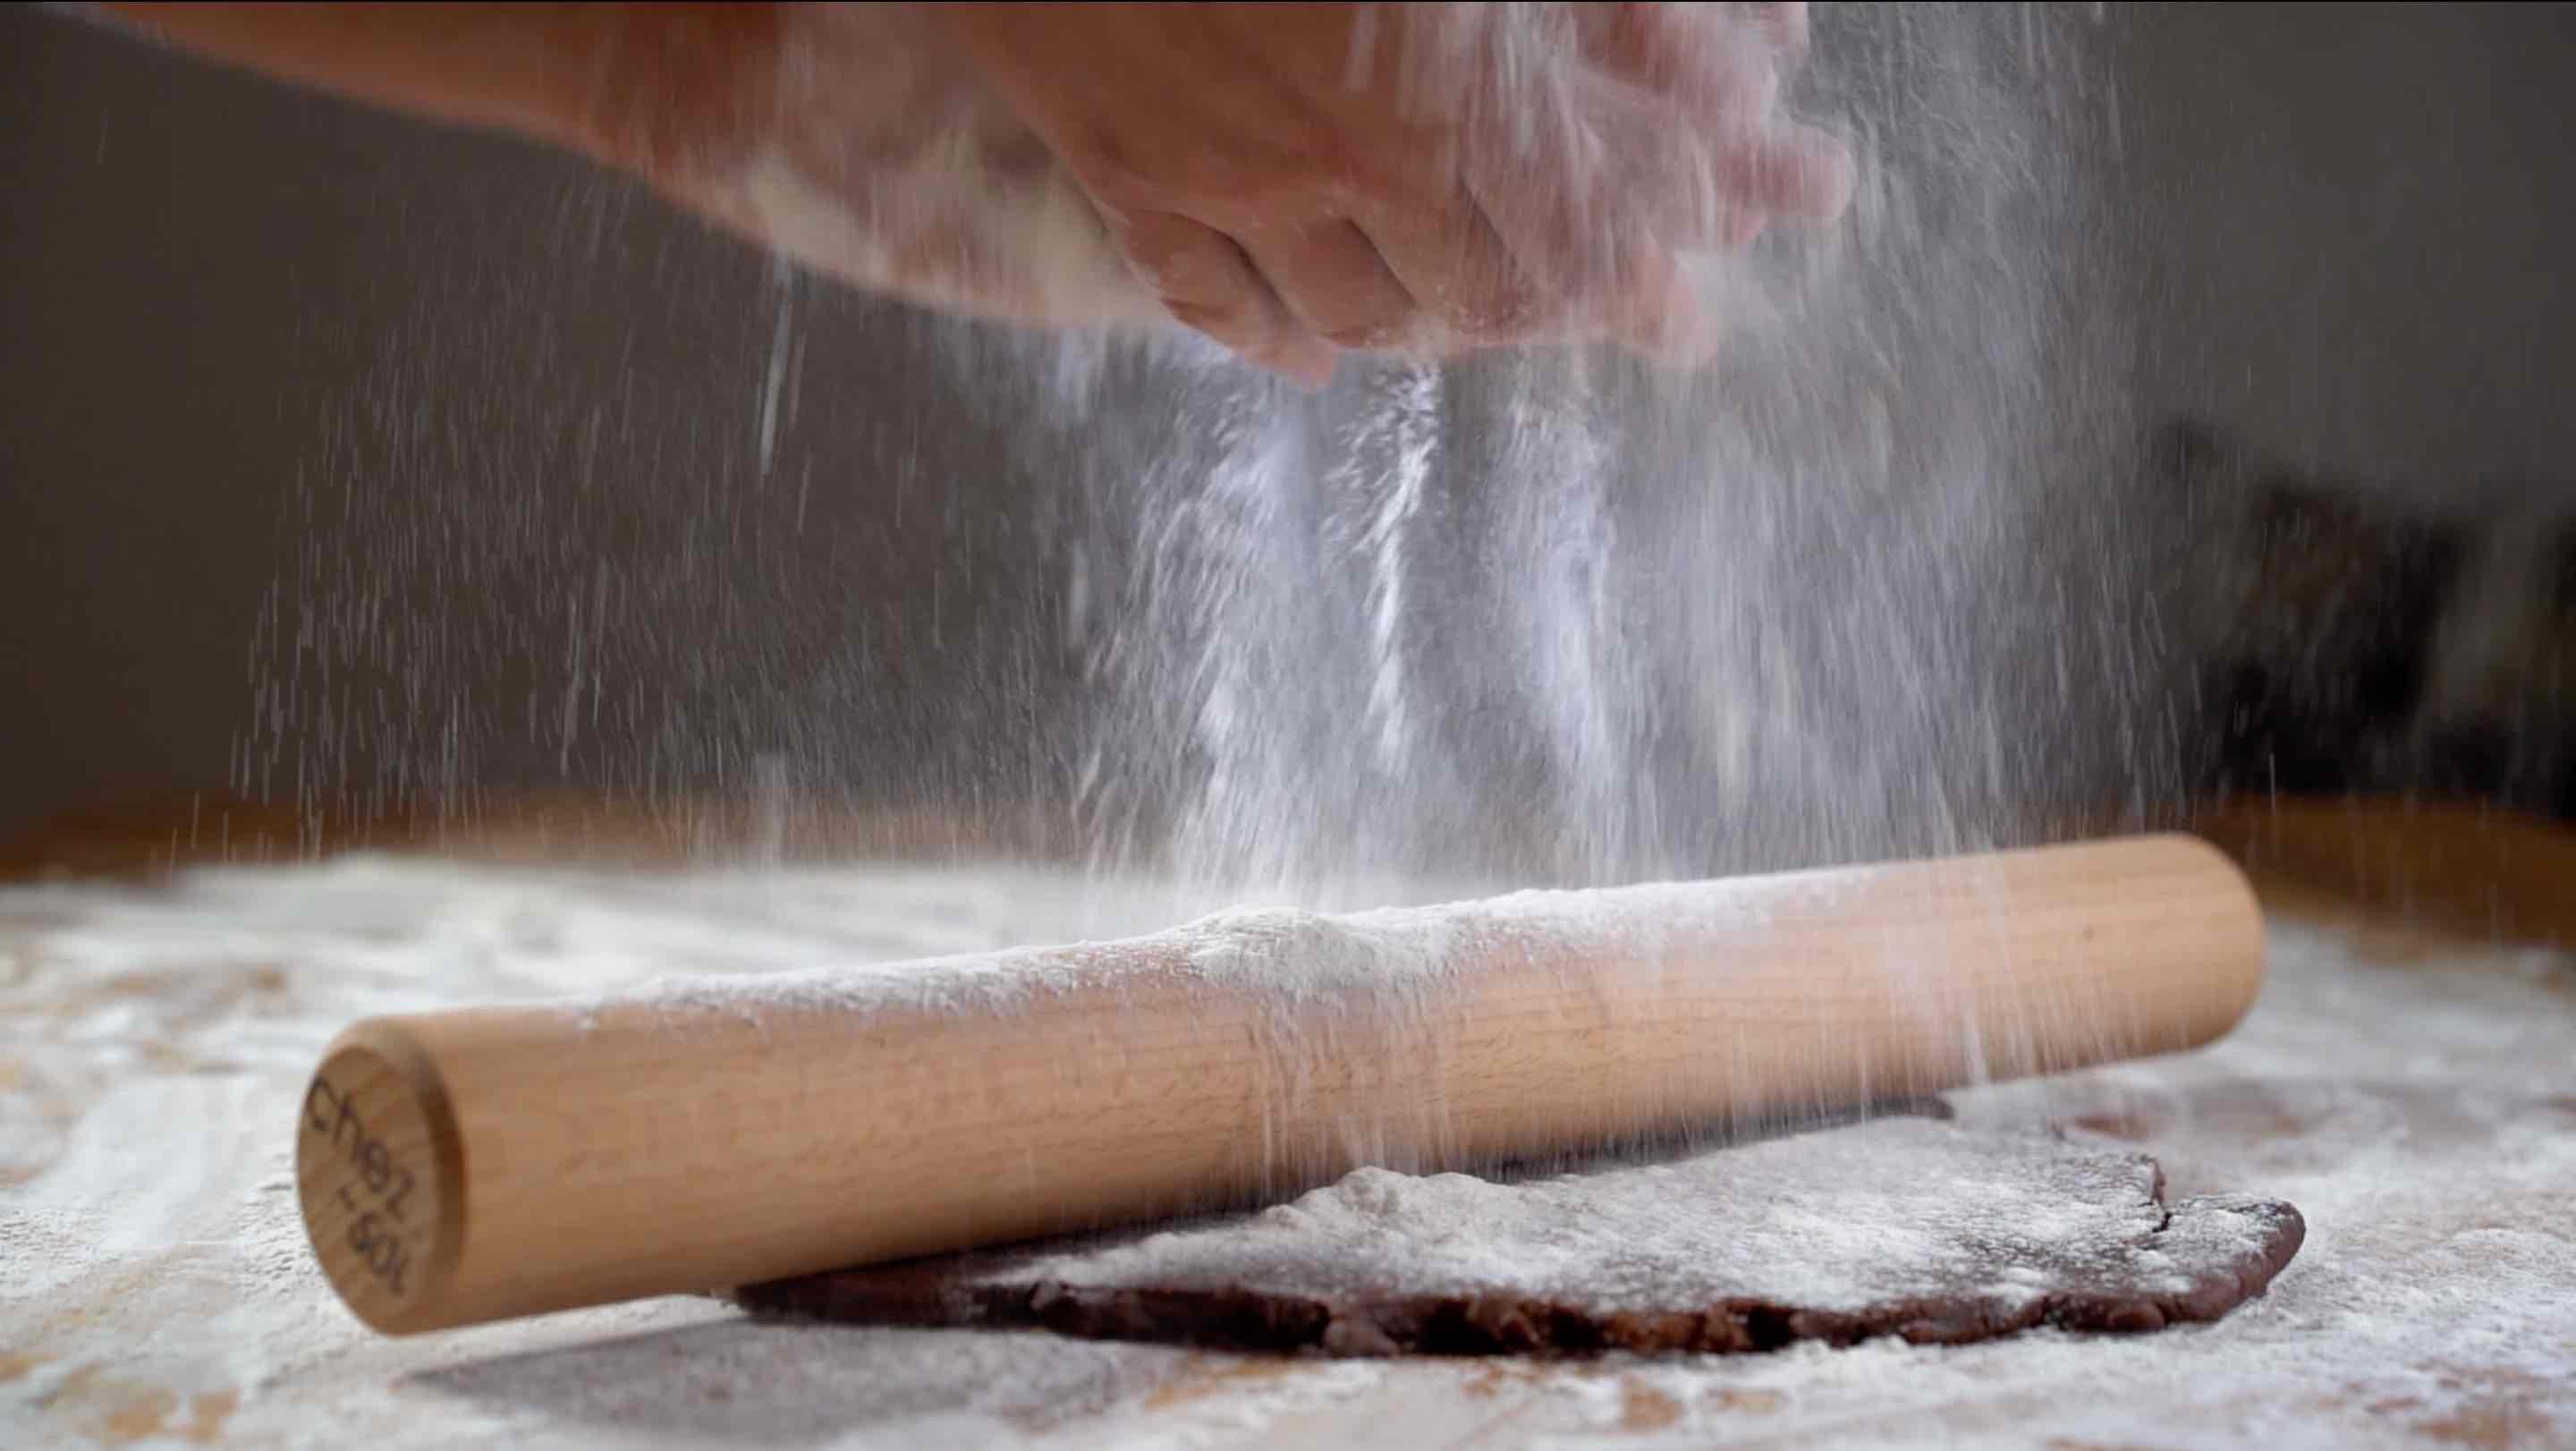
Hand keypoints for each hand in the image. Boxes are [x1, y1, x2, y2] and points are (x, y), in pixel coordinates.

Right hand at [932, 2, 1854, 380]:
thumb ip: (1536, 20)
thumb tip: (1708, 48)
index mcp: (1445, 95)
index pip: (1573, 235)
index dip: (1633, 254)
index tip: (1674, 251)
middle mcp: (1343, 172)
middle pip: (1478, 294)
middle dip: (1545, 299)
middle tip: (1582, 290)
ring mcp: (1224, 192)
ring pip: (1353, 319)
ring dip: (1423, 321)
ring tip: (1459, 304)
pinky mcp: (1125, 185)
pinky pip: (1212, 307)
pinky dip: (1277, 344)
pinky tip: (1314, 354)